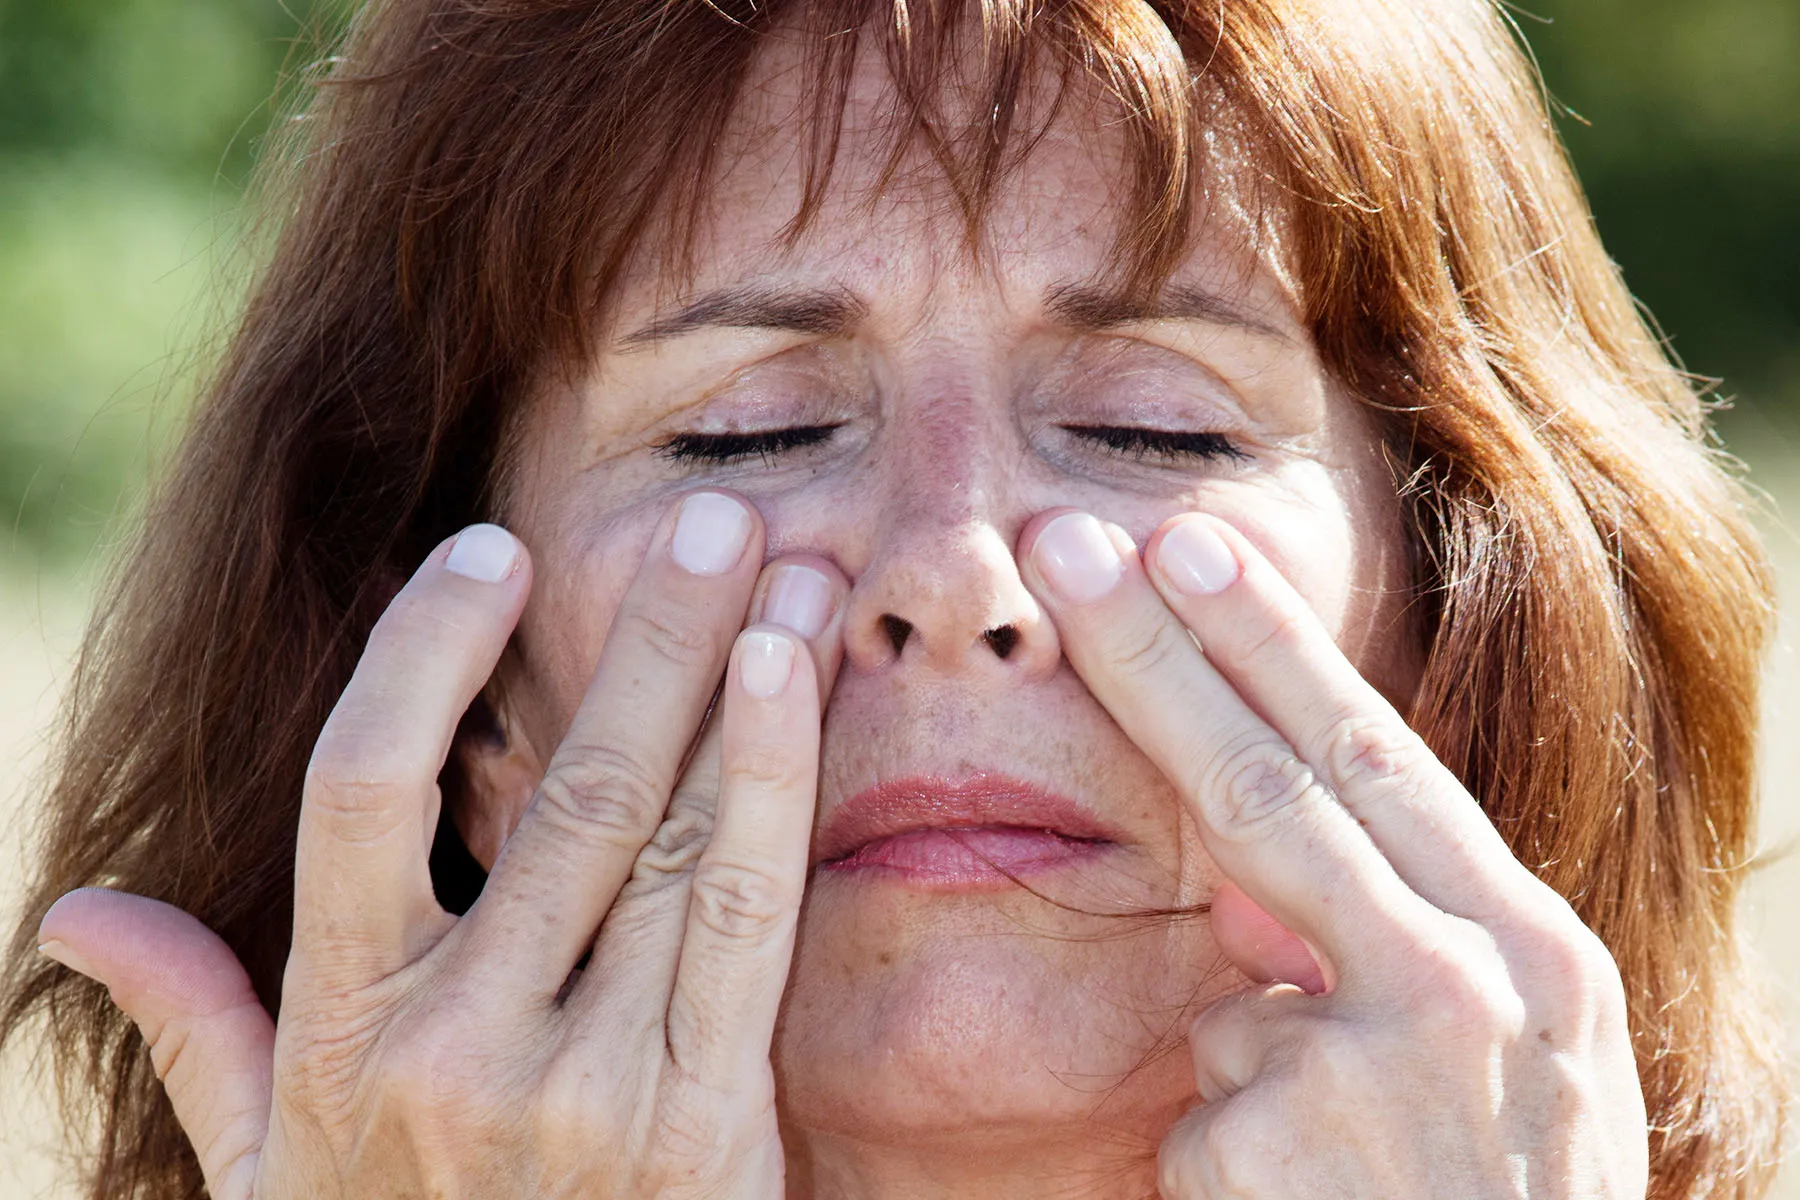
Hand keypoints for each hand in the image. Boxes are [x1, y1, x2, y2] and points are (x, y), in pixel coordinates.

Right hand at [35, 491, 846, 1199]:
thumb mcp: (266, 1169)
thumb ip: (196, 1029)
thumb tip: (82, 913)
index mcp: (342, 1031)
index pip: (363, 795)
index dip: (425, 657)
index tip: (491, 552)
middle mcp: (456, 1047)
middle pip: (559, 795)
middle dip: (645, 639)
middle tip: (711, 518)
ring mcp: (584, 1088)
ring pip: (667, 842)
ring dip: (736, 688)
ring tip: (791, 570)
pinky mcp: (700, 1127)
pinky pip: (744, 925)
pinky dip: (773, 791)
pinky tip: (799, 684)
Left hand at [1021, 510, 1647, 1198]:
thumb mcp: (1492, 1062)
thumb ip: (1387, 952)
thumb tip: (1246, 883)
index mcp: (1531, 945)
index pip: (1369, 758)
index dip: (1265, 644)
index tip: (1178, 541)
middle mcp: (1477, 987)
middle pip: (1272, 788)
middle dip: (1154, 658)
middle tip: (1063, 545)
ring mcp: (1377, 1073)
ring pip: (1230, 997)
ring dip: (1248, 1074)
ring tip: (1339, 1178)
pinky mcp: (1274, 1157)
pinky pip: (1207, 1119)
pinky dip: (1231, 1164)